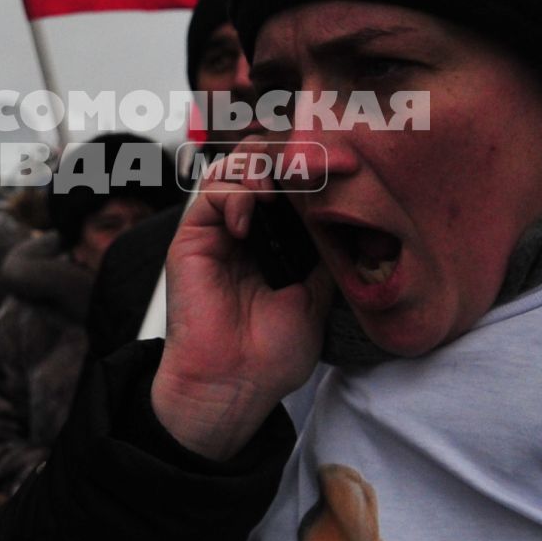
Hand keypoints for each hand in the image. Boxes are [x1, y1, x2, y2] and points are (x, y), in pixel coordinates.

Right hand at [155, 140, 331, 459]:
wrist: (235, 384)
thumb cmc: (272, 353)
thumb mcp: (319, 296)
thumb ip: (325, 250)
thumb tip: (347, 211)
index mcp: (282, 241)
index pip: (296, 184)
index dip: (316, 169)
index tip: (346, 166)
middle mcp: (251, 229)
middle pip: (267, 164)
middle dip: (290, 156)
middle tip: (315, 166)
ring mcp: (222, 230)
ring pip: (237, 167)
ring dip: (261, 167)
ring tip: (278, 190)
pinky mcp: (194, 237)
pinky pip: (212, 192)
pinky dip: (233, 193)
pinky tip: (247, 218)